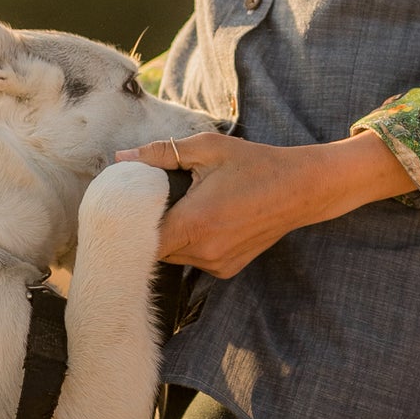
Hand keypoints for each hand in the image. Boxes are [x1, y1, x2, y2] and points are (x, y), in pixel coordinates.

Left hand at [114, 130, 413, 277]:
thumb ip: (160, 154)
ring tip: (179, 208)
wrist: (300, 189)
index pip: (139, 239)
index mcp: (193, 223)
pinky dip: (191, 244)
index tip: (119, 210)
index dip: (125, 227)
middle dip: (146, 228)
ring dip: (169, 236)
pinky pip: (194, 260)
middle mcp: (203, 252)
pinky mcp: (227, 269)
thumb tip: (121, 158)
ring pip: (173, 256)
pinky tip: (204, 221)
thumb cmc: (253, 163)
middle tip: (148, 202)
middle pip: (153, 249)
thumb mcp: (206, 149)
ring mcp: (216, 265)